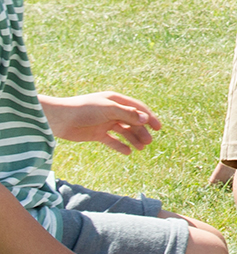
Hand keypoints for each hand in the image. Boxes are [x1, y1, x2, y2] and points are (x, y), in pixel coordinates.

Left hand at [40, 92, 162, 153]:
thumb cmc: (84, 109)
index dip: (148, 117)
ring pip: (124, 132)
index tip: (158, 127)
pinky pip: (112, 141)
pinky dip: (120, 146)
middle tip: (149, 142)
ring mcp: (104, 123)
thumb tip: (145, 120)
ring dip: (133, 139)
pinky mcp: (97, 134)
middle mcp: (112, 111)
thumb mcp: (109, 109)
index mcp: (116, 101)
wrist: (60, 119)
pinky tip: (127, 152)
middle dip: (141, 131)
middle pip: (132, 121)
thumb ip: (128, 115)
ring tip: (141, 148)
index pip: (137, 108)